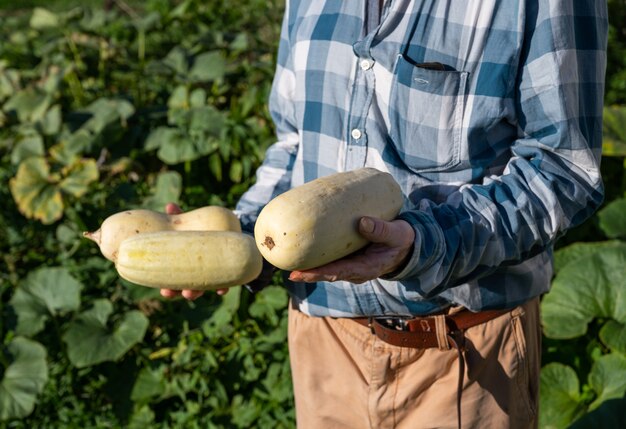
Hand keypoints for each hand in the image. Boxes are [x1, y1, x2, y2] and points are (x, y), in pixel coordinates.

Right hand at [159, 202, 228, 299]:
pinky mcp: (227, 274)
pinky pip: (225, 284)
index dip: (167, 289)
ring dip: (197, 293)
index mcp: (185, 266)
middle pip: (187, 290)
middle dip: (180, 293)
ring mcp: (212, 276)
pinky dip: (222, 288)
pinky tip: (221, 290)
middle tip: (172, 293)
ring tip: (191, 293)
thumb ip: (180, 217)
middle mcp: (198, 275)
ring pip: (203, 289)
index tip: (163, 290)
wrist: (229, 232)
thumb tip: (170, 206)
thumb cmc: (202, 230)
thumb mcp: (190, 224)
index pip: (174, 282)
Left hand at [288, 216, 414, 283]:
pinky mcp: (348, 256)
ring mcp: (350, 264)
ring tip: (286, 256)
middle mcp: (354, 270)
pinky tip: (303, 240)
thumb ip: (382, 230)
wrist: (406, 245)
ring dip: (308, 263)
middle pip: (326, 273)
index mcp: (365, 269)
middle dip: (306, 272)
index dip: (317, 274)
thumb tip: (361, 222)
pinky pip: (330, 256)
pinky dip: (316, 250)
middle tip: (285, 268)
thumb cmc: (401, 239)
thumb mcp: (397, 234)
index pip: (337, 273)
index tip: (298, 274)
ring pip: (326, 266)